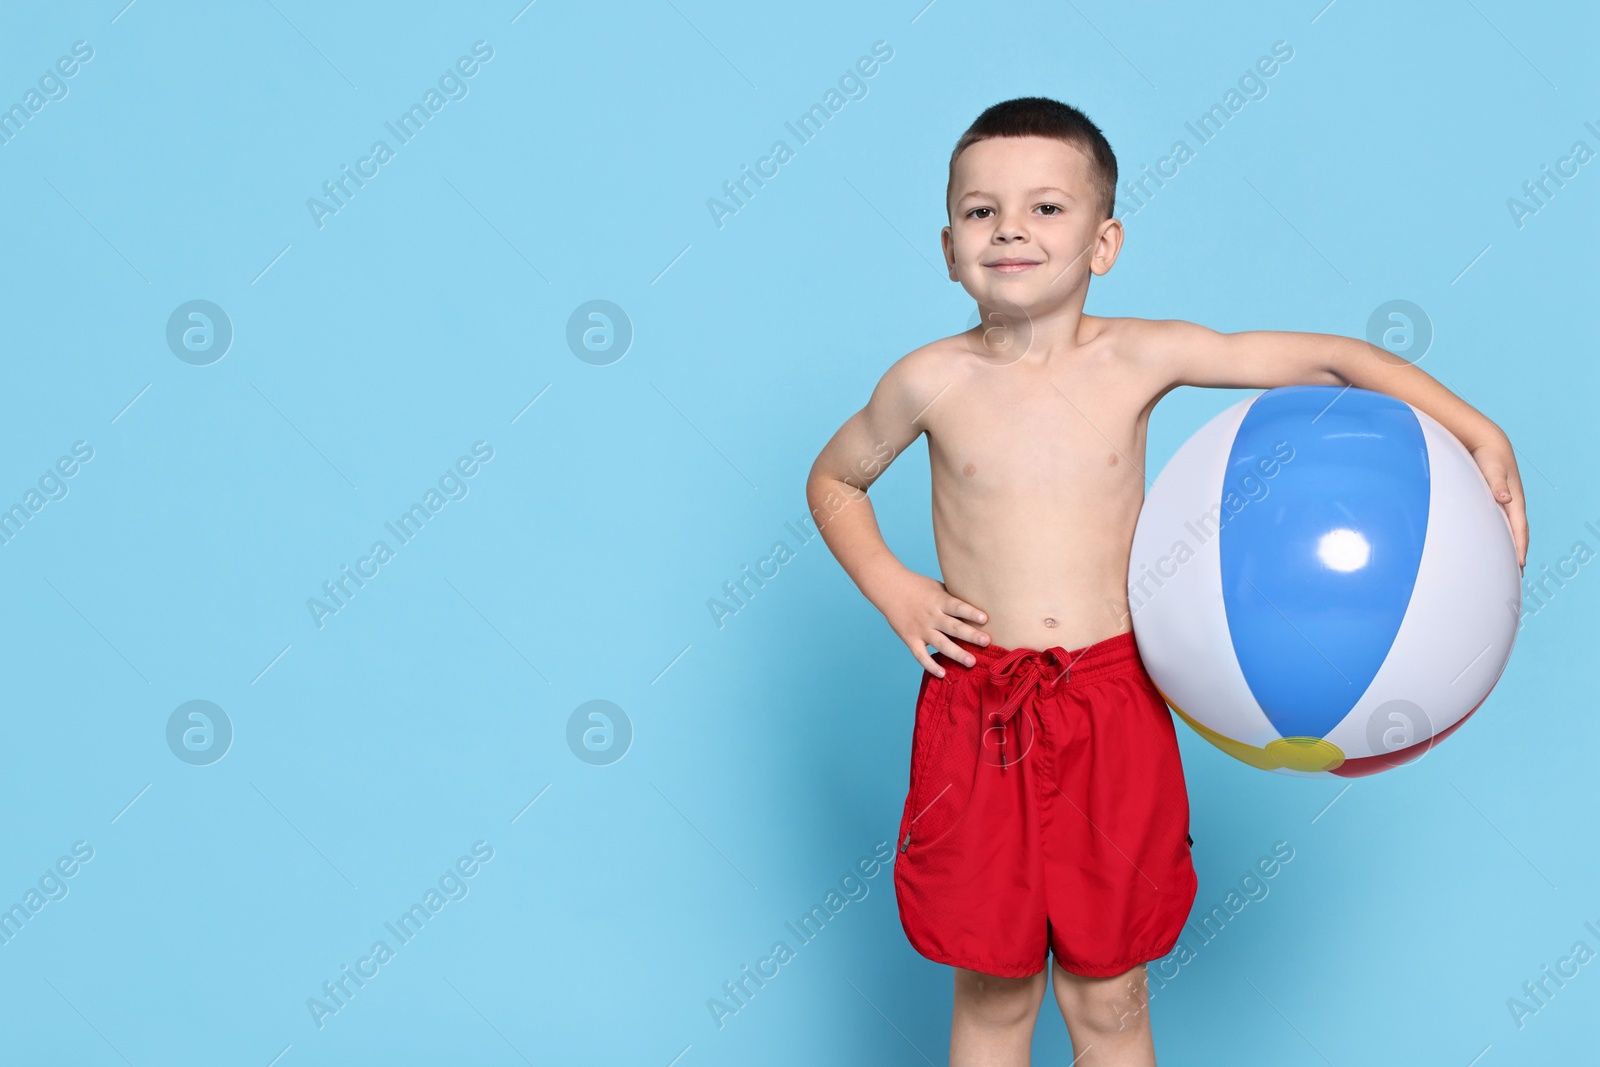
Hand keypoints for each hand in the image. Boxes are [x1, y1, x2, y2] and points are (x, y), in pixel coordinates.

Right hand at [874, 570, 990, 676]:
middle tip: (986, 642)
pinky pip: (921, 655)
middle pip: (953, 627)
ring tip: (971, 662)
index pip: (957, 606)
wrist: (890, 588)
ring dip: (956, 653)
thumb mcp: (938, 587)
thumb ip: (954, 599)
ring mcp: (921, 629)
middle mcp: (931, 616)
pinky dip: (930, 665)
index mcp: (939, 600)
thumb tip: (978, 606)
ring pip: (941, 643)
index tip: (985, 618)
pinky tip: (943, 673)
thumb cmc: (919, 586)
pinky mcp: (911, 639)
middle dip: (970, 635)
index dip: (970, 612)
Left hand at [1470, 436, 1527, 569]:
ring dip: (1511, 546)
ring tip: (1510, 565)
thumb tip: (1505, 498)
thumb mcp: (1493, 470)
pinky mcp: (1495, 500)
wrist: (1487, 443)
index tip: (1520, 564)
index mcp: (1514, 500)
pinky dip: (1501, 536)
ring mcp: (1504, 503)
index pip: (1519, 528)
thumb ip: (1497, 484)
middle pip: (1518, 533)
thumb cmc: (1488, 457)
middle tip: (1517, 575)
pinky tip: (1495, 543)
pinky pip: (1500, 523)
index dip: (1520, 546)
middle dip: (1519, 553)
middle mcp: (1512, 503)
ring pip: (1510, 529)